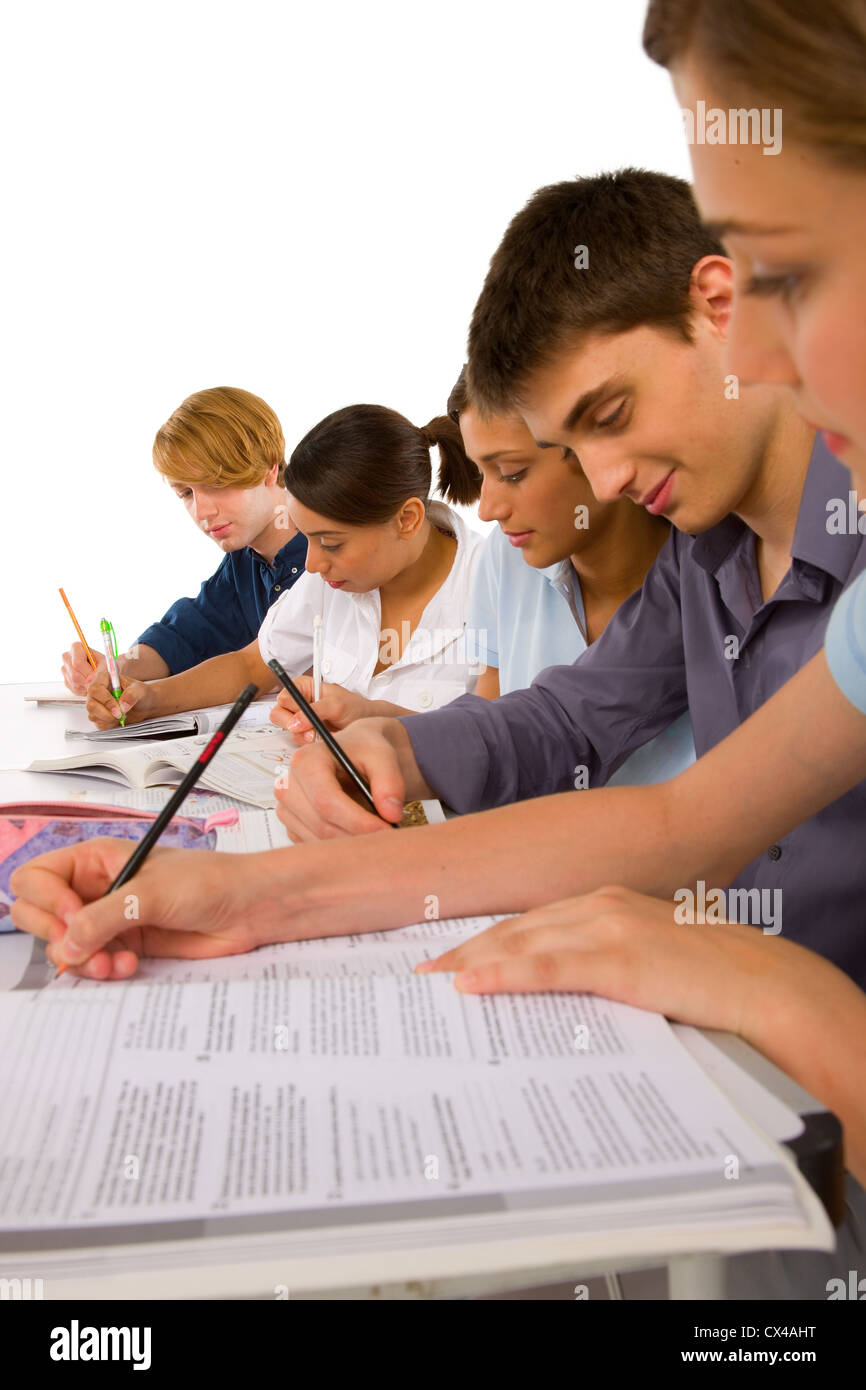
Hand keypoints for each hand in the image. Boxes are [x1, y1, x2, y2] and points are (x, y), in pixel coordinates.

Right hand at [9, 837, 277, 978]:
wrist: (248, 909)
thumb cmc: (208, 882)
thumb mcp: (151, 893)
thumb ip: (104, 918)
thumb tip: (66, 944)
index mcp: (94, 860)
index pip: (36, 876)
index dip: (45, 899)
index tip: (71, 917)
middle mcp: (94, 888)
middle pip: (38, 913)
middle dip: (54, 936)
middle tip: (81, 948)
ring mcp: (108, 918)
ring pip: (64, 945)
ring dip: (82, 960)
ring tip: (113, 963)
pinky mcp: (125, 944)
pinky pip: (92, 963)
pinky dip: (102, 970)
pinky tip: (127, 966)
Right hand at [61, 641, 106, 695]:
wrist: (104, 671)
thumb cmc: (105, 665)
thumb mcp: (106, 665)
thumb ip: (99, 671)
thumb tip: (90, 681)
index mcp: (76, 647)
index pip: (77, 663)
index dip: (88, 673)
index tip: (96, 678)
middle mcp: (67, 657)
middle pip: (75, 675)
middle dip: (88, 681)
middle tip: (98, 682)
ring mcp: (65, 669)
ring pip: (74, 683)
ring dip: (87, 686)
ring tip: (96, 682)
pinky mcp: (66, 680)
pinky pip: (74, 689)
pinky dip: (85, 690)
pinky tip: (91, 685)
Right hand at [85, 672, 156, 727]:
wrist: (145, 706)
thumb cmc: (141, 693)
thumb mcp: (140, 690)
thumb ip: (132, 694)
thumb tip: (122, 704)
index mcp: (104, 679)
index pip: (95, 689)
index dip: (105, 700)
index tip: (118, 709)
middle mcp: (97, 692)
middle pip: (91, 705)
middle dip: (107, 713)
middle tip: (121, 715)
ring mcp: (96, 704)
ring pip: (93, 716)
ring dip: (109, 720)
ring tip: (122, 716)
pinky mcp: (99, 716)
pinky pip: (98, 724)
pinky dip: (109, 725)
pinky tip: (118, 720)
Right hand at [269, 676, 373, 745]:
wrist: (368, 724)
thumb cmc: (356, 708)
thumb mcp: (337, 705)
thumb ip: (315, 711)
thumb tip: (295, 722)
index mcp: (304, 687)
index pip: (284, 696)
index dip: (290, 709)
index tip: (300, 719)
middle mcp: (300, 702)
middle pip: (279, 715)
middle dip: (294, 726)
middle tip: (311, 733)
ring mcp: (302, 720)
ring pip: (289, 731)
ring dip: (304, 737)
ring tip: (323, 735)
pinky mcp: (307, 734)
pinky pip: (298, 741)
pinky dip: (309, 744)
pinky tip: (323, 740)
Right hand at [275, 718, 406, 840]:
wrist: (357, 754)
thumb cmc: (365, 751)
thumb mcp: (383, 757)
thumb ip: (390, 783)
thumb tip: (391, 814)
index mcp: (306, 761)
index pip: (326, 801)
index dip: (358, 820)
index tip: (386, 828)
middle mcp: (288, 785)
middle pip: (321, 824)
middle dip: (357, 835)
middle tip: (387, 835)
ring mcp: (286, 808)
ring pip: (318, 840)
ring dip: (349, 843)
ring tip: (375, 832)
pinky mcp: (292, 825)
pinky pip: (314, 846)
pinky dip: (339, 846)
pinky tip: (357, 833)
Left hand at [415, 884, 830, 1043]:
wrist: (757, 979)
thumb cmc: (705, 973)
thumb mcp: (645, 955)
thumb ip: (602, 959)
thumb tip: (563, 986)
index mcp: (603, 902)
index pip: (528, 921)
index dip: (484, 938)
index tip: (448, 955)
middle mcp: (597, 906)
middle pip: (514, 928)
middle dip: (465, 949)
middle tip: (422, 971)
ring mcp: (605, 930)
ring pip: (521, 943)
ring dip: (472, 961)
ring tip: (433, 982)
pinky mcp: (616, 961)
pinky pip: (547, 968)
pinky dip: (504, 973)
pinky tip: (472, 983)